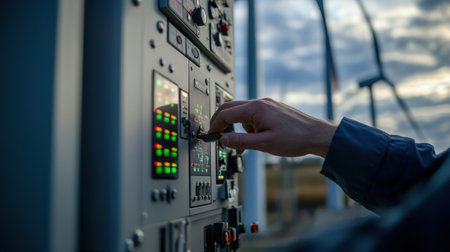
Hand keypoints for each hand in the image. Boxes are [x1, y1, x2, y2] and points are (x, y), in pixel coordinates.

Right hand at [209, 98, 336, 157]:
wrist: (317, 136)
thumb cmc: (295, 139)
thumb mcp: (264, 144)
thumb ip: (240, 141)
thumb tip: (223, 140)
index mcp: (256, 108)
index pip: (226, 113)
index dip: (215, 125)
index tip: (211, 136)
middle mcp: (260, 103)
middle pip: (230, 108)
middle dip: (221, 123)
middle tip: (217, 137)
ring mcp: (267, 105)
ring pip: (242, 113)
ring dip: (236, 127)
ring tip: (241, 146)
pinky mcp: (272, 110)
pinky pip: (253, 115)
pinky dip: (248, 127)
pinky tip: (254, 140)